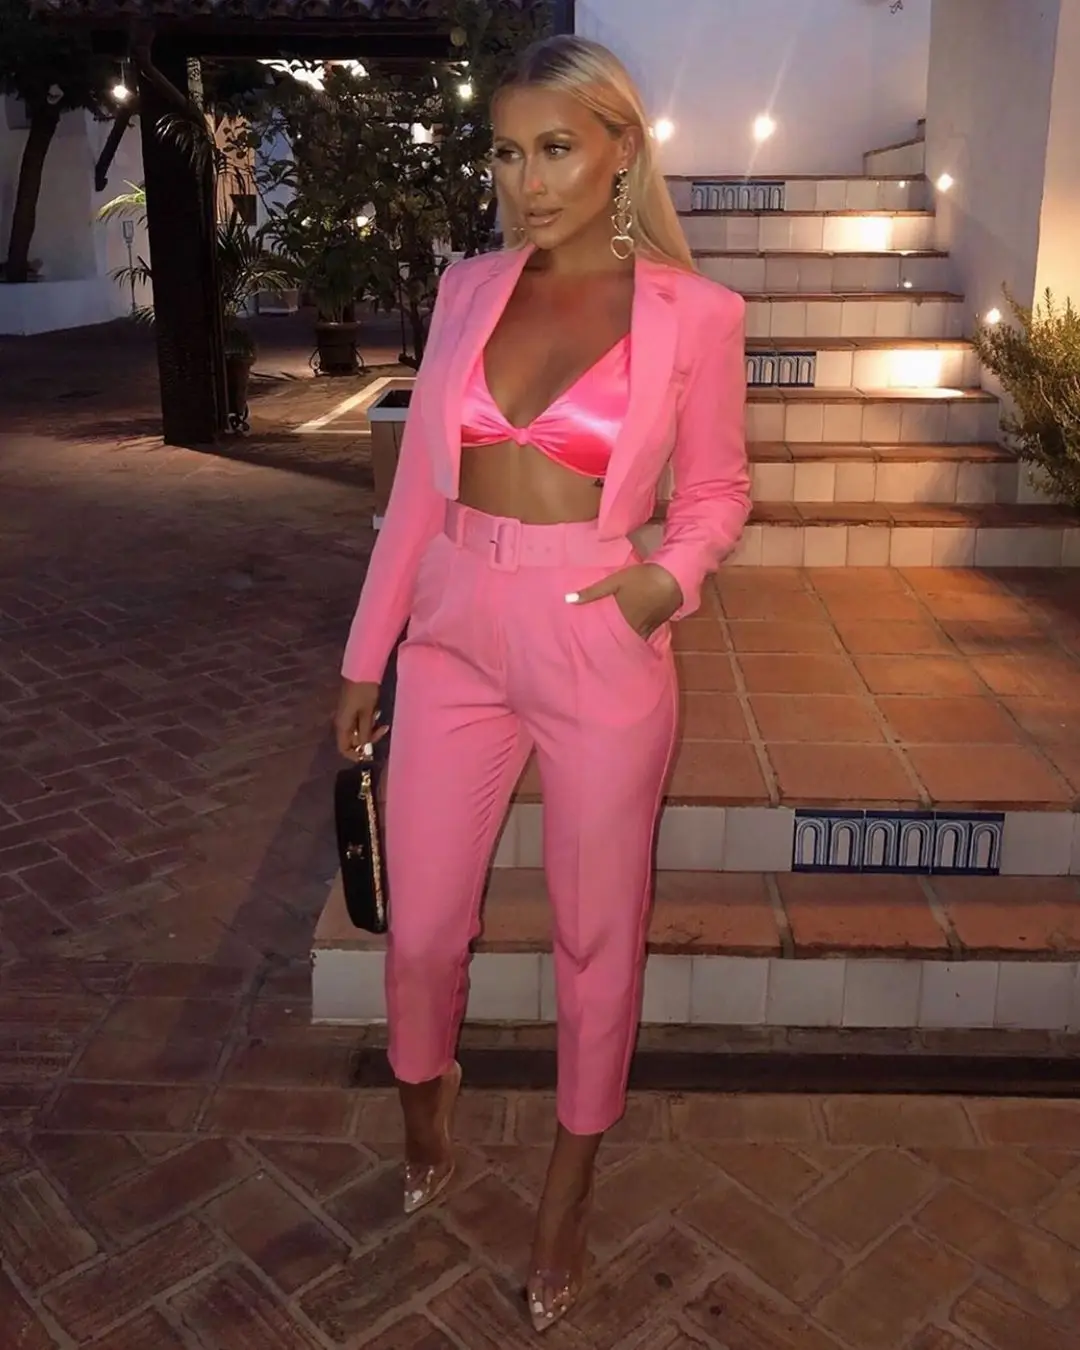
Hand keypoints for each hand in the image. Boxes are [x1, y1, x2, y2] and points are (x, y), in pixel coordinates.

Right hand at [333, 680, 386, 760]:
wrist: (362, 671)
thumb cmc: (364, 692)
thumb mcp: (367, 713)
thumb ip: (366, 732)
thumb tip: (365, 748)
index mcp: (342, 725)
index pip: (344, 748)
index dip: (355, 755)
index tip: (369, 755)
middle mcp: (342, 722)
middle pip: (353, 740)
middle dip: (368, 739)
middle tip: (383, 730)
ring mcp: (346, 715)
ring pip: (358, 730)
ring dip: (370, 729)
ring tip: (381, 719)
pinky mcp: (352, 708)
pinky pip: (359, 721)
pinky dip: (368, 721)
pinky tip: (377, 712)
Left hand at [566, 563, 682, 637]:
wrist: (672, 578)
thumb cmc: (641, 579)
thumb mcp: (614, 581)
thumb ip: (592, 592)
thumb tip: (567, 599)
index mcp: (621, 619)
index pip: (603, 637)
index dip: (591, 643)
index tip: (580, 647)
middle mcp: (633, 629)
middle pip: (616, 642)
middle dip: (604, 645)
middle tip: (589, 649)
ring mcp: (645, 630)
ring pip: (628, 641)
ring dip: (618, 643)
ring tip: (605, 646)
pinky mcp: (654, 628)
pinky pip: (640, 637)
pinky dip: (631, 639)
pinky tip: (625, 637)